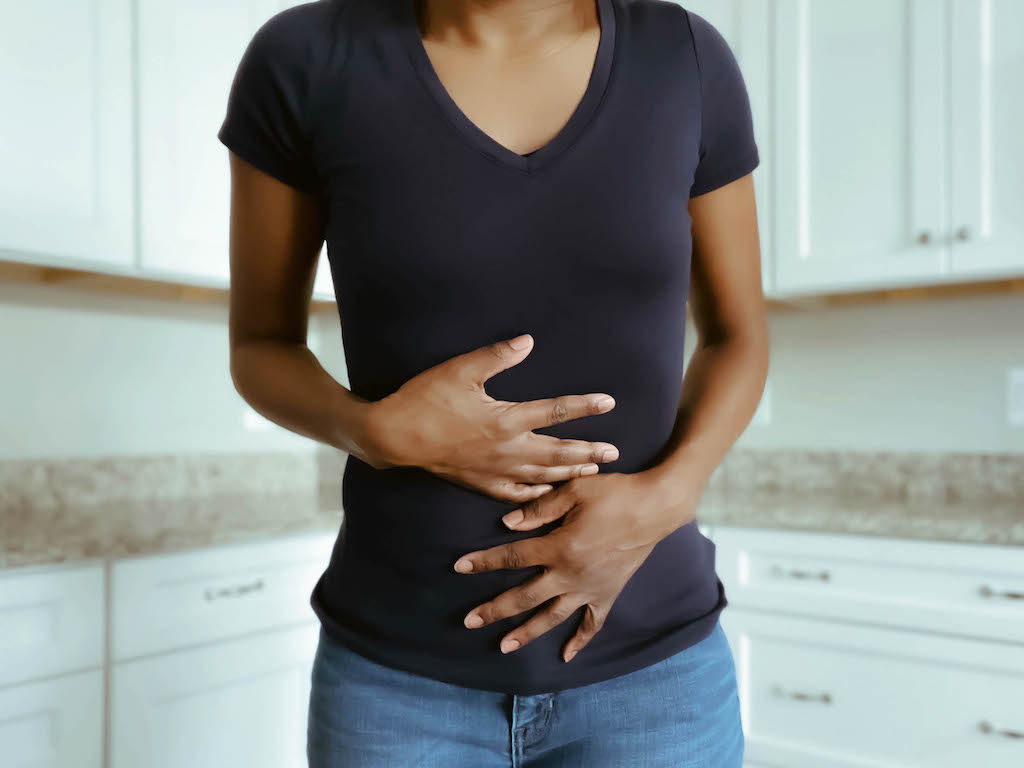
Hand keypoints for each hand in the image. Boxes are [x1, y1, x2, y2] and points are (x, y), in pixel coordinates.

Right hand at [363, 334, 619, 502]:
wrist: (393, 436)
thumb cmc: (425, 399)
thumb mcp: (460, 370)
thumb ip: (497, 356)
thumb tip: (528, 341)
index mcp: (506, 419)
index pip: (555, 411)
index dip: (585, 406)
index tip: (610, 403)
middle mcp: (507, 449)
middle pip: (558, 452)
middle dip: (589, 451)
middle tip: (615, 452)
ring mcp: (494, 470)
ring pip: (541, 476)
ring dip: (569, 472)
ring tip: (592, 472)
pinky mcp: (479, 483)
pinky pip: (515, 494)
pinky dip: (536, 495)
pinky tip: (547, 493)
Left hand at [453, 471, 696, 661]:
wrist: (655, 508)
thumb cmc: (614, 493)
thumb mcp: (574, 490)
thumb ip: (539, 508)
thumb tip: (508, 525)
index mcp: (558, 547)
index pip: (511, 557)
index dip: (483, 562)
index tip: (459, 567)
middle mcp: (570, 574)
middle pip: (524, 597)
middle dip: (494, 610)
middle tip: (469, 621)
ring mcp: (590, 588)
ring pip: (552, 617)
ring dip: (526, 633)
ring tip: (503, 647)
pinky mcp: (608, 594)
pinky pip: (592, 623)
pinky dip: (579, 641)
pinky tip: (566, 655)